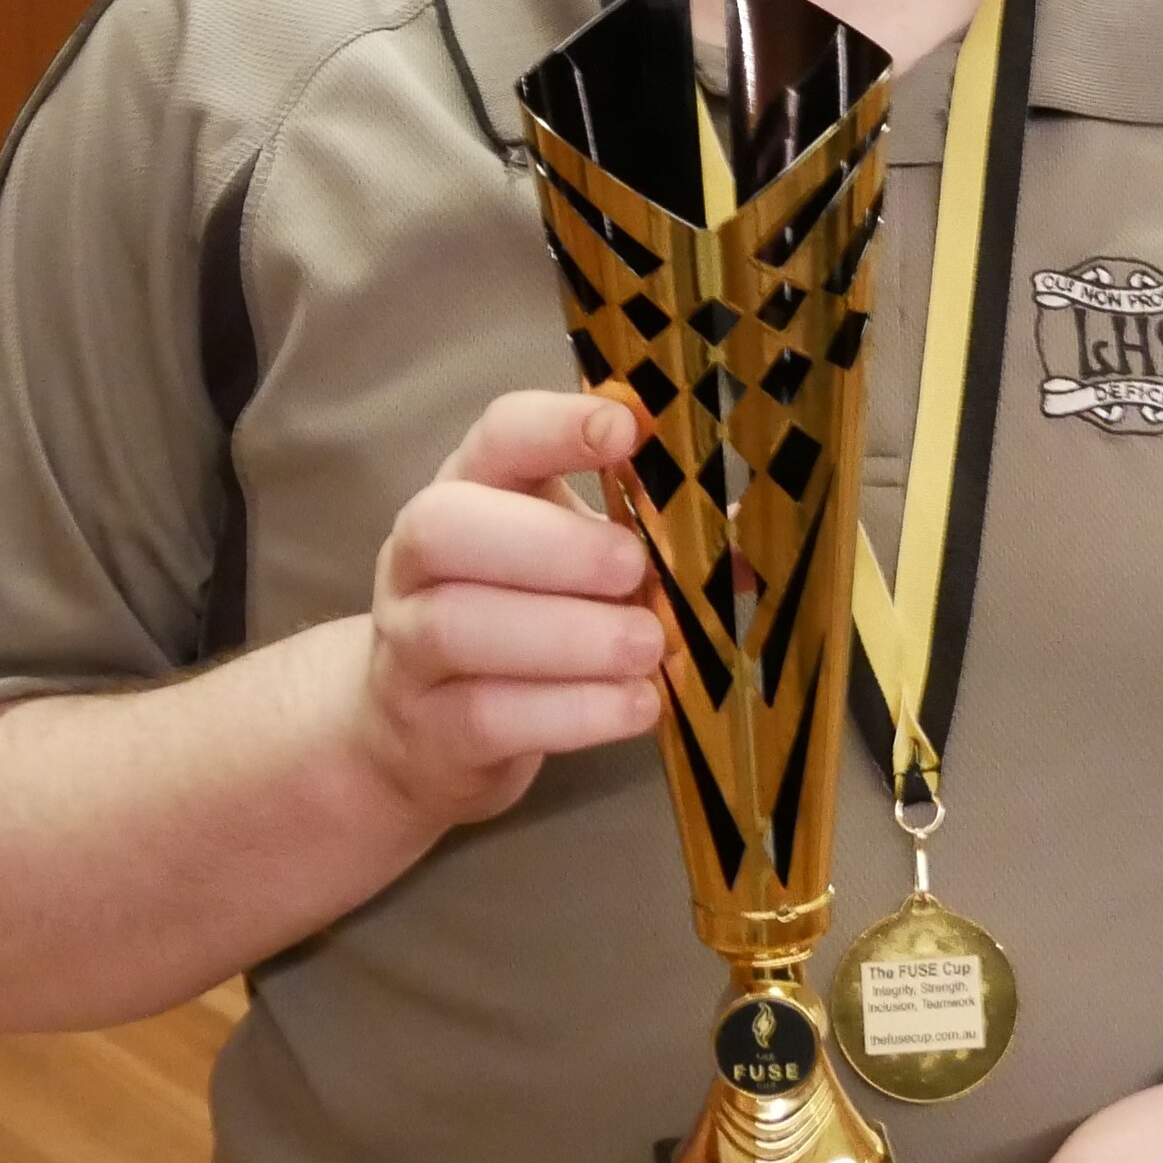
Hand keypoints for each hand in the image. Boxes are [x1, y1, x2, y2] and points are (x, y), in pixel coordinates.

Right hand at [351, 388, 666, 825]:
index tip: (628, 431)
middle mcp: (418, 561)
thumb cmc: (520, 623)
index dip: (556, 426)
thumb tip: (754, 540)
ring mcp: (408, 646)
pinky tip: (635, 705)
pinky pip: (488, 714)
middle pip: (447, 527)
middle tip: (634, 569)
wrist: (421, 736)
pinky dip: (572, 711)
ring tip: (648, 646)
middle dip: (550, 544)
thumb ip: (653, 543)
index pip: (495, 436)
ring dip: (568, 635)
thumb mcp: (572, 567)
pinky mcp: (428, 727)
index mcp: (470, 493)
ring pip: (460, 626)